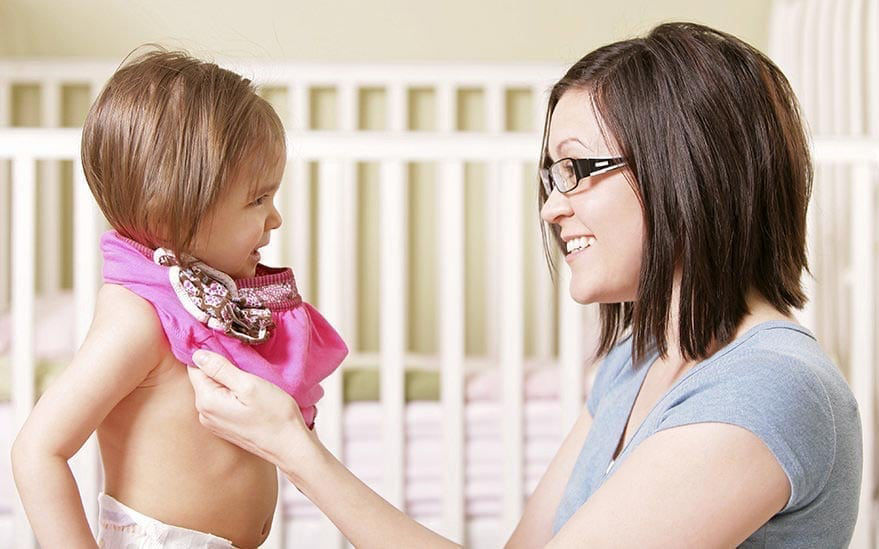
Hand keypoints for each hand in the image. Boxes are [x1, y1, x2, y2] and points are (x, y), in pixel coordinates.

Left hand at [187, 350, 316, 473]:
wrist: (289, 446)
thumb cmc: (275, 416)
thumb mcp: (249, 385)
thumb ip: (221, 369)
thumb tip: (198, 355)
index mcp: (207, 401)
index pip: (195, 367)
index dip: (212, 354)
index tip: (231, 350)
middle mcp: (204, 413)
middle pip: (204, 378)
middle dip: (221, 368)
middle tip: (246, 365)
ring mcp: (214, 422)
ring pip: (214, 389)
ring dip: (229, 381)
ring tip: (251, 380)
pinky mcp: (224, 426)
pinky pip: (222, 401)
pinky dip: (233, 393)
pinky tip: (250, 395)